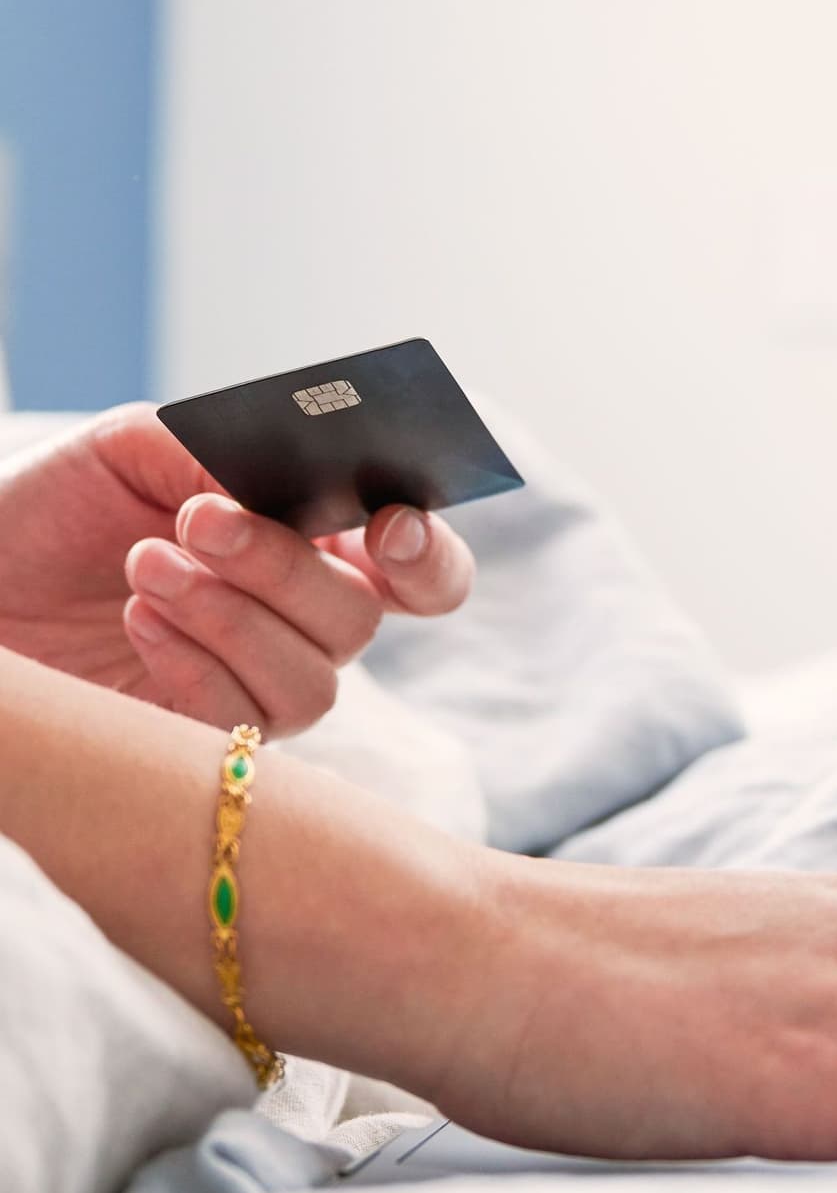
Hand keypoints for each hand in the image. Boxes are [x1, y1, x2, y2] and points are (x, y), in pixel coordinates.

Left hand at [0, 403, 472, 736]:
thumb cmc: (52, 512)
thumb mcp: (133, 446)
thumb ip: (218, 448)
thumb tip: (278, 481)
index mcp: (315, 545)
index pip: (423, 572)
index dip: (428, 558)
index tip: (386, 530)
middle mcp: (305, 624)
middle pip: (361, 618)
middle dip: (282, 566)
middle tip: (197, 521)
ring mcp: (263, 687)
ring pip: (314, 682)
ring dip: (230, 618)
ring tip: (146, 567)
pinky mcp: (212, 745)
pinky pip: (246, 723)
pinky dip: (193, 666)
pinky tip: (138, 619)